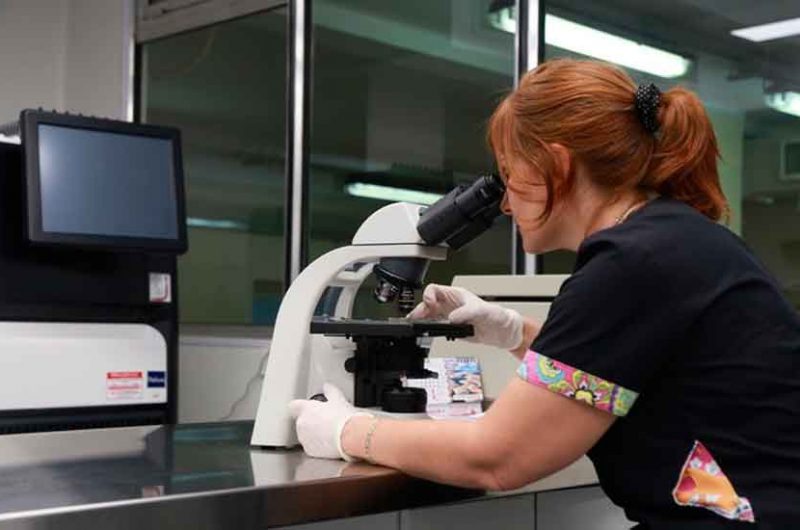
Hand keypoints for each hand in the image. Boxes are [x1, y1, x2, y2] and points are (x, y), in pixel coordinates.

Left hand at [288, 383, 371, 460]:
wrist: (350, 437)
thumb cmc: (344, 418)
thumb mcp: (339, 399)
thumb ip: (330, 391)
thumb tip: (327, 386)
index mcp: (306, 408)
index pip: (293, 405)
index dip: (301, 406)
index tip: (309, 408)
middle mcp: (301, 423)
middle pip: (302, 421)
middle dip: (312, 421)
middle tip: (327, 420)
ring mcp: (304, 438)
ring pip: (306, 435)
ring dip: (314, 434)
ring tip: (330, 433)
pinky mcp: (310, 451)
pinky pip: (311, 447)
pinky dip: (318, 446)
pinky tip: (330, 443)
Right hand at [407, 284, 523, 350]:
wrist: (503, 332)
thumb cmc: (497, 315)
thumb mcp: (483, 311)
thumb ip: (467, 313)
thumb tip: (451, 318)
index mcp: (456, 295)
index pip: (435, 289)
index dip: (428, 295)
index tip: (429, 305)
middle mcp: (450, 304)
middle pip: (427, 303)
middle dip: (420, 310)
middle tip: (417, 319)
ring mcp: (449, 316)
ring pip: (429, 315)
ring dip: (422, 320)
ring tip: (417, 326)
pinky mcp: (451, 328)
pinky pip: (435, 327)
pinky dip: (428, 329)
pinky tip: (427, 332)